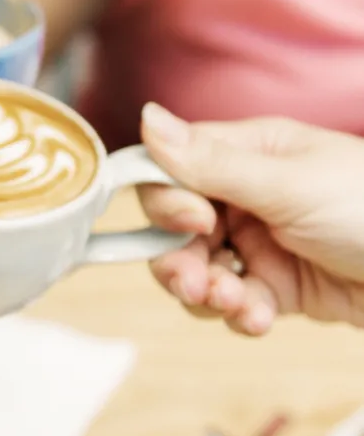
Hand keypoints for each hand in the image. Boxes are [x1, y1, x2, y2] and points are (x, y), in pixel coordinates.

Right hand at [137, 103, 363, 333]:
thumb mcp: (290, 185)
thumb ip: (211, 163)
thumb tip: (146, 118)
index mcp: (250, 154)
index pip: (173, 171)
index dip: (166, 201)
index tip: (190, 224)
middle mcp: (247, 196)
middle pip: (174, 230)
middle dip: (178, 261)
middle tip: (194, 284)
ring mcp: (261, 242)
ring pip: (197, 270)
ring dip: (205, 293)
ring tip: (233, 304)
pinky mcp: (276, 286)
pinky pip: (231, 301)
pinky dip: (238, 313)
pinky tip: (259, 317)